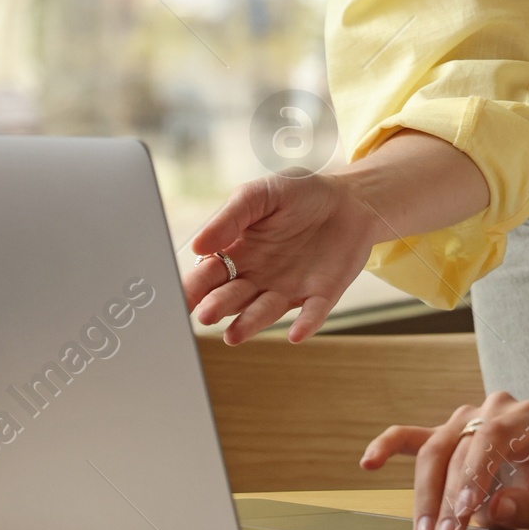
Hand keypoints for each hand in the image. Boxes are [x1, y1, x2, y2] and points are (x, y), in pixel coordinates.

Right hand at [186, 172, 377, 343]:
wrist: (350, 198)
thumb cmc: (299, 194)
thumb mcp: (260, 194)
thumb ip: (230, 217)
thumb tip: (197, 245)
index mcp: (237, 252)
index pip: (209, 274)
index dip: (193, 286)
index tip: (178, 298)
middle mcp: (257, 277)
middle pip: (231, 297)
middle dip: (217, 306)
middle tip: (205, 315)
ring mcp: (287, 288)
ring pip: (263, 311)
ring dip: (250, 323)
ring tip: (233, 335)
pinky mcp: (320, 295)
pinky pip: (311, 313)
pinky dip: (304, 324)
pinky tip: (296, 334)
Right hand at [360, 391, 528, 529]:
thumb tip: (497, 505)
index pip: (493, 438)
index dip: (474, 474)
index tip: (464, 513)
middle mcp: (495, 409)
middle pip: (459, 448)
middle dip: (447, 498)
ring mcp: (467, 418)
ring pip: (434, 449)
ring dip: (424, 494)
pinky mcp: (446, 435)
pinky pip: (412, 437)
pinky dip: (388, 446)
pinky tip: (369, 461)